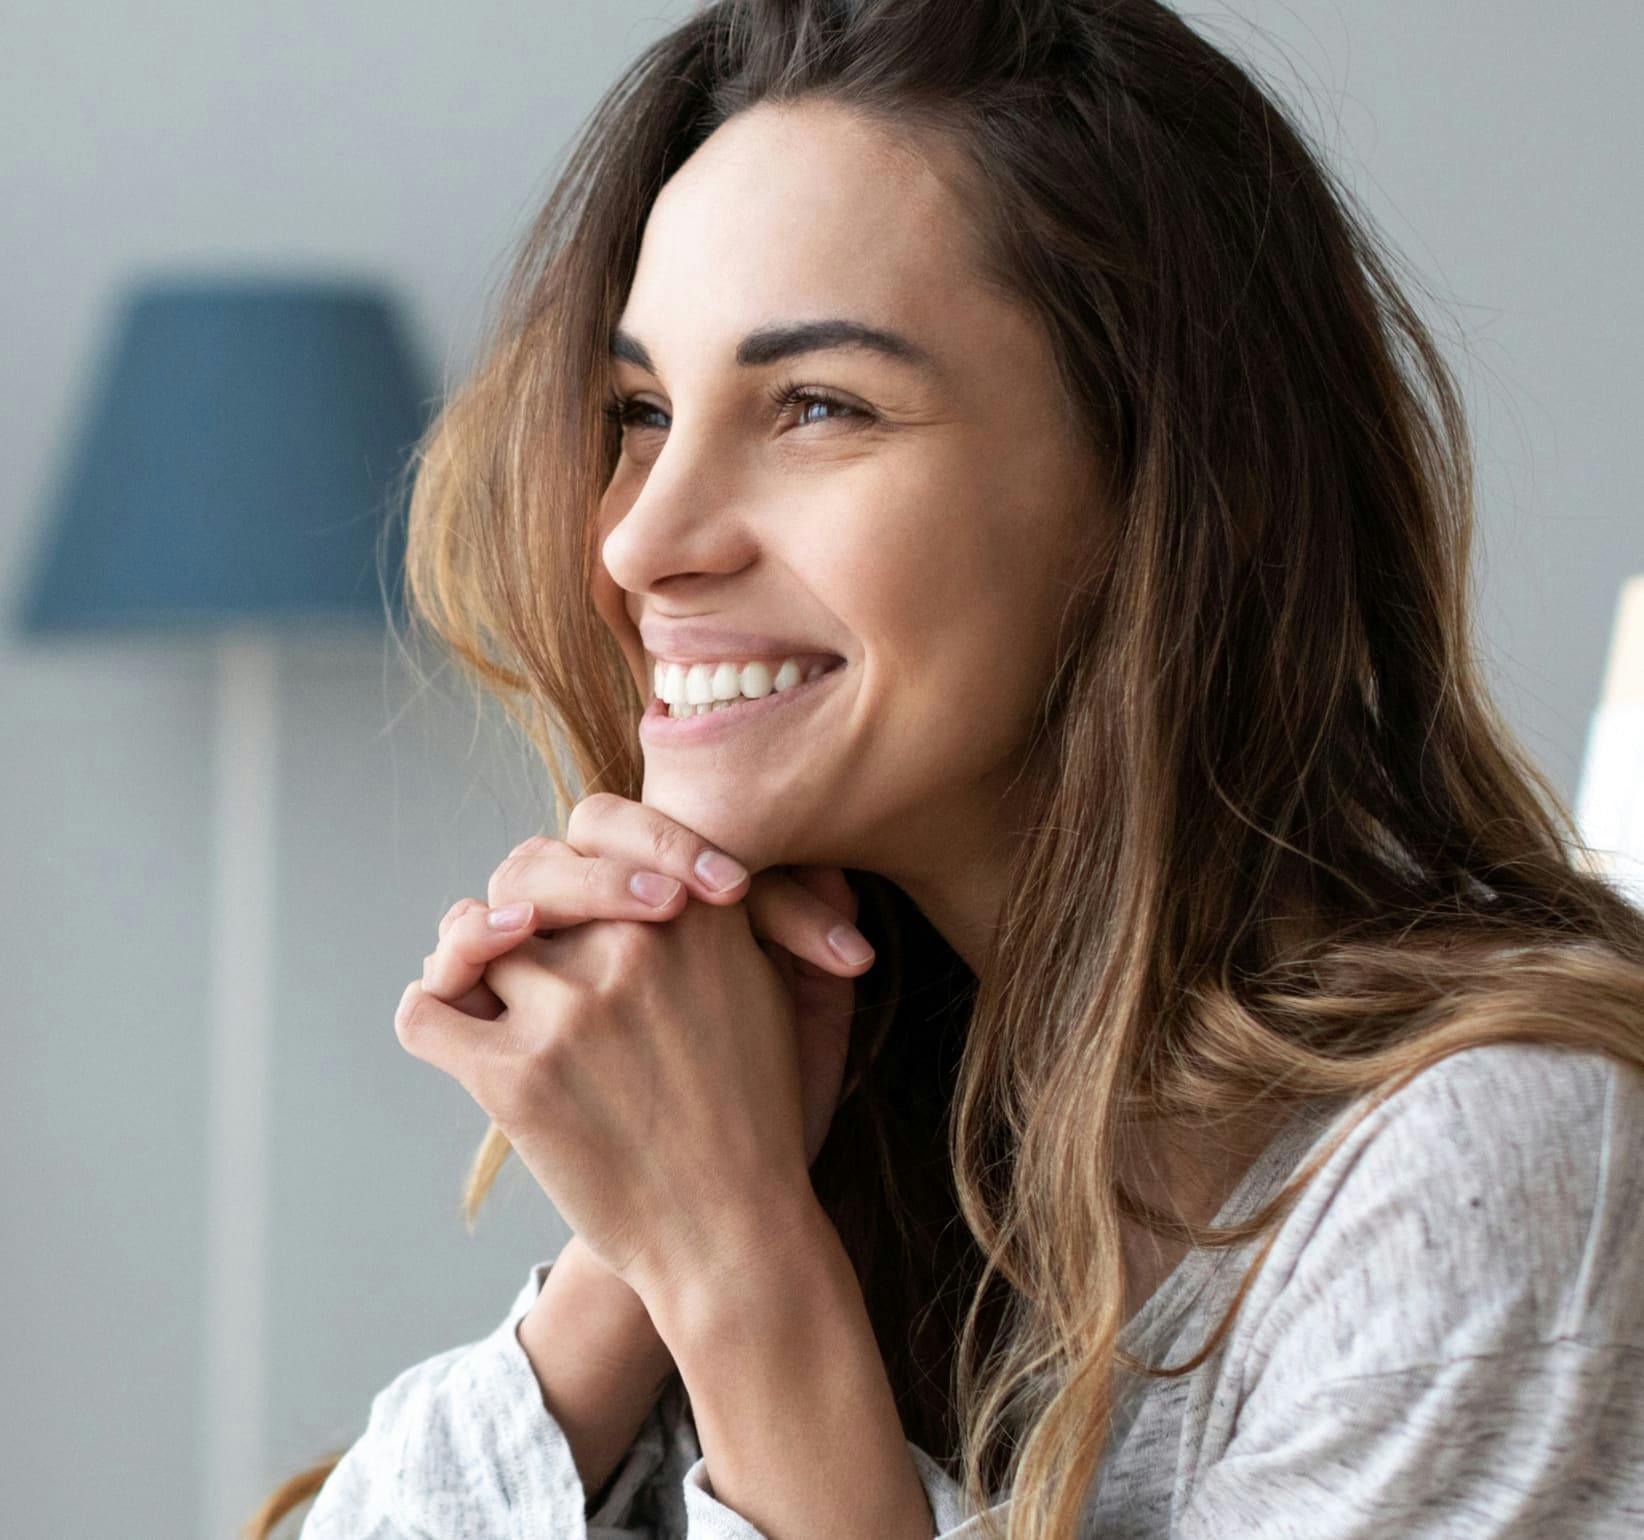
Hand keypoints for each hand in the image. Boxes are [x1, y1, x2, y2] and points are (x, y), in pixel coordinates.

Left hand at [395, 796, 875, 1296]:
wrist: (733, 1234)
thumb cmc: (758, 1119)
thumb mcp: (784, 999)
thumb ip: (748, 920)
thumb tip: (711, 870)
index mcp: (699, 915)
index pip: (599, 827)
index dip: (577, 856)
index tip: (582, 895)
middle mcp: (632, 944)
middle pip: (526, 875)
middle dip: (516, 905)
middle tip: (521, 936)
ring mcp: (570, 1008)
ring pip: (472, 939)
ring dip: (470, 964)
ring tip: (484, 992)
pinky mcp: (514, 1077)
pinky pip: (424, 1011)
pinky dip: (429, 1012)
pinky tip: (453, 1030)